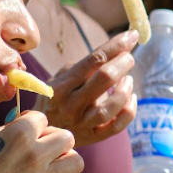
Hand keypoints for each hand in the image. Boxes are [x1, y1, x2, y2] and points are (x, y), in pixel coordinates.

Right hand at [0, 114, 81, 172]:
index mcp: (20, 134)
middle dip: (54, 138)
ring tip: (51, 163)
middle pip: (67, 137)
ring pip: (76, 161)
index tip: (23, 130)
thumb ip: (6, 129)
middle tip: (41, 146)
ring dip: (65, 159)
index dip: (32, 123)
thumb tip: (22, 124)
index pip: (42, 118)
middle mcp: (35, 154)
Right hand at [45, 31, 139, 146]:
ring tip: (129, 80)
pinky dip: (129, 112)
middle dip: (123, 63)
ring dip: (125, 89)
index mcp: (62, 85)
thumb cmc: (54, 98)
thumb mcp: (59, 78)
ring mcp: (82, 123)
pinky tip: (131, 99)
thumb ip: (83, 66)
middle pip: (104, 78)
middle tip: (130, 58)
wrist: (40, 134)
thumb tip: (115, 50)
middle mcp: (71, 104)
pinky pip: (116, 127)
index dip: (116, 45)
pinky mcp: (92, 137)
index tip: (132, 35)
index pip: (94, 60)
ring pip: (110, 107)